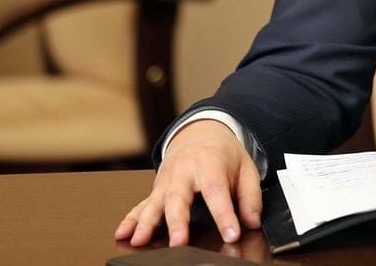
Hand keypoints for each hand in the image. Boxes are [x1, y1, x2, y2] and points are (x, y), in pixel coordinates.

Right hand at [114, 119, 262, 246]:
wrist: (199, 133)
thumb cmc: (223, 154)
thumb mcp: (245, 168)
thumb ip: (250, 196)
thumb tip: (252, 221)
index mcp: (210, 163)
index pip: (217, 191)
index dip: (224, 214)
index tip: (231, 234)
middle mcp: (184, 171)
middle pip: (179, 197)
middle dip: (177, 221)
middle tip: (179, 242)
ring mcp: (166, 180)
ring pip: (155, 202)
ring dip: (146, 222)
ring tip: (140, 240)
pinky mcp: (156, 189)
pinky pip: (141, 204)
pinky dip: (131, 219)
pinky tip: (123, 233)